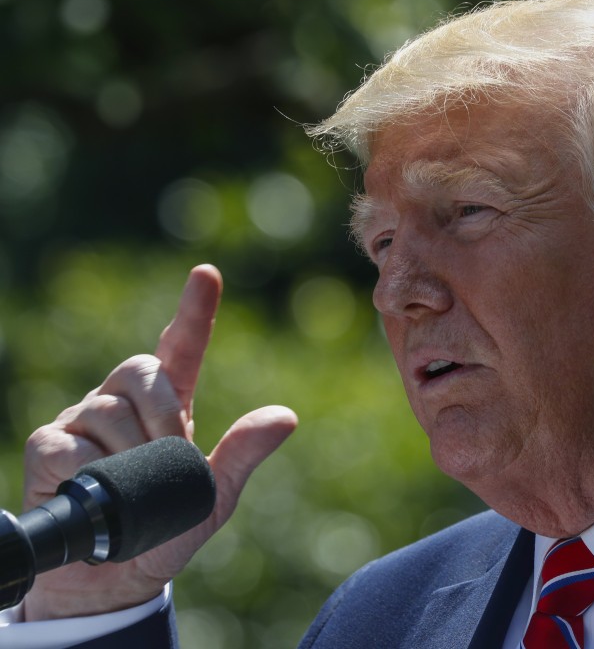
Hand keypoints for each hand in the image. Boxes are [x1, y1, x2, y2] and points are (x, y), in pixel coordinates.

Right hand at [20, 264, 297, 619]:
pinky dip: (93, 472)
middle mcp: (121, 403)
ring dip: (130, 450)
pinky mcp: (48, 446)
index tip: (207, 275)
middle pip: (140, 371)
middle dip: (163, 413)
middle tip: (170, 455)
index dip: (194, 311)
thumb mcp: (214, 494)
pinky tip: (98, 490)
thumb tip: (287, 417)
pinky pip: (72, 444)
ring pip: (108, 408)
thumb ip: (244, 454)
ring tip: (132, 485)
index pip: (179, 348)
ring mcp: (82, 420)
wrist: (113, 578)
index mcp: (168, 406)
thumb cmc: (165, 529)